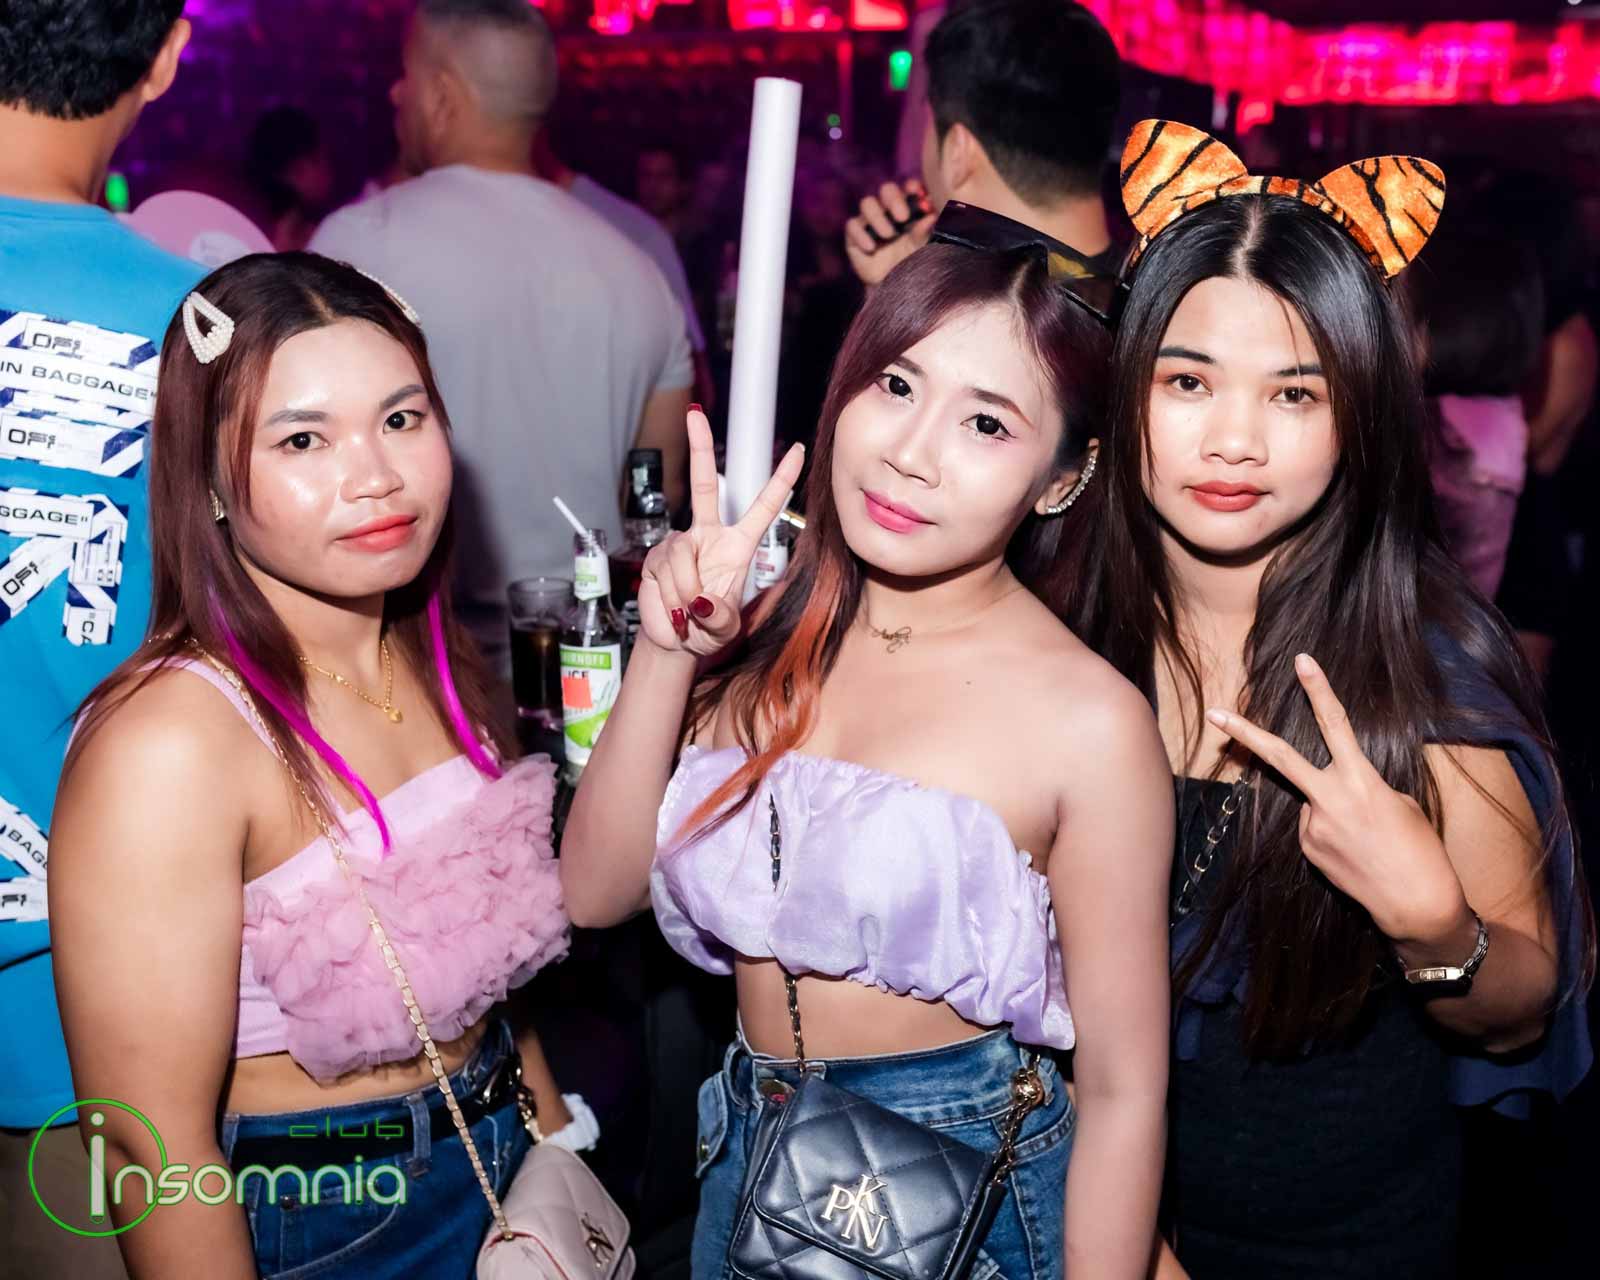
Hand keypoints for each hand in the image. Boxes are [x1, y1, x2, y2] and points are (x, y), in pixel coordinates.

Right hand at [637, 408, 804, 657]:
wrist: (675, 640)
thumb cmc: (708, 629)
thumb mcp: (726, 629)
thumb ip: (721, 617)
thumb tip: (702, 601)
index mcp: (738, 546)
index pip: (763, 506)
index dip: (781, 480)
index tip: (798, 451)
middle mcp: (708, 537)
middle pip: (703, 485)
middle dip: (698, 447)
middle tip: (694, 412)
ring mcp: (680, 544)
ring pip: (684, 553)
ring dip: (687, 589)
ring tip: (690, 610)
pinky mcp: (656, 557)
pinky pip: (667, 568)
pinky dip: (673, 592)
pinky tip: (674, 606)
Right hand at [844, 179, 935, 286]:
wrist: (894, 289)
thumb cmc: (912, 264)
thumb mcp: (921, 248)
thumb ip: (924, 232)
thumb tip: (931, 216)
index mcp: (909, 208)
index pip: (909, 188)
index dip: (912, 187)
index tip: (918, 194)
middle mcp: (889, 211)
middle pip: (887, 190)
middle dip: (894, 199)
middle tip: (903, 217)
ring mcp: (870, 221)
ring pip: (867, 203)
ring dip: (878, 217)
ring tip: (889, 235)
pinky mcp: (854, 235)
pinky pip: (853, 226)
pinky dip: (862, 235)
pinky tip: (872, 248)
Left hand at [1205, 653, 1469, 945]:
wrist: (1415, 903)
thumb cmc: (1420, 850)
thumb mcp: (1400, 804)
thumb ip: (1359, 786)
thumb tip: (1331, 790)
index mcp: (1361, 781)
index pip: (1335, 724)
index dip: (1319, 690)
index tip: (1302, 661)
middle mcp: (1330, 800)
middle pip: (1279, 757)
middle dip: (1244, 733)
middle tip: (1214, 712)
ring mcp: (1313, 827)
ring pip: (1312, 801)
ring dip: (1331, 808)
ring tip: (1366, 839)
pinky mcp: (1308, 849)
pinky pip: (1314, 828)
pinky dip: (1331, 832)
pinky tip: (1355, 852)